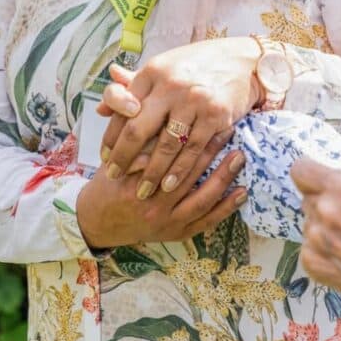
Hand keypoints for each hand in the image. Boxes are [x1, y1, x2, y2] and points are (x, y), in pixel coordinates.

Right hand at [76, 128, 246, 248]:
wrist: (98, 221)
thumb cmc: (110, 180)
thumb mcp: (113, 156)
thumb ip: (130, 136)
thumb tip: (144, 106)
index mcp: (135, 182)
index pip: (168, 155)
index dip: (189, 136)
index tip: (205, 117)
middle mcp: (152, 205)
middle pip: (188, 174)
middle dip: (211, 151)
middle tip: (230, 129)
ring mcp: (167, 222)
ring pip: (202, 199)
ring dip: (223, 177)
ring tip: (240, 157)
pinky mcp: (177, 234)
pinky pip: (207, 221)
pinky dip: (226, 208)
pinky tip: (243, 192)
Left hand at [98, 38, 260, 197]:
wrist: (243, 61)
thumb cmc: (198, 65)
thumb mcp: (164, 68)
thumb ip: (133, 87)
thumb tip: (101, 108)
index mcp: (153, 71)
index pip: (121, 107)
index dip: (111, 134)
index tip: (105, 155)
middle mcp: (171, 84)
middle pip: (137, 129)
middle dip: (123, 158)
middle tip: (114, 176)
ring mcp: (194, 100)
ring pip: (166, 145)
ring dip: (152, 172)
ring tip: (142, 190)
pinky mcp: (215, 115)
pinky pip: (193, 150)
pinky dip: (180, 171)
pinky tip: (169, 184)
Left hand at [292, 159, 340, 310]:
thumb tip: (327, 190)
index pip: (301, 170)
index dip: (308, 175)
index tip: (313, 181)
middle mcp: (324, 208)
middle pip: (308, 198)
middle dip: (322, 206)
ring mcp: (314, 237)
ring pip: (309, 223)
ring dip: (322, 230)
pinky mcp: (310, 261)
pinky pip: (308, 248)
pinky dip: (321, 252)